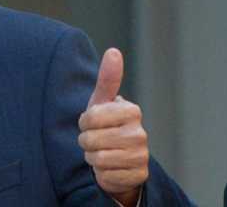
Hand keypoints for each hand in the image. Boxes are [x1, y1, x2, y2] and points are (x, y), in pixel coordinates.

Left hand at [78, 48, 148, 205]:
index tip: (90, 123)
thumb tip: (113, 51)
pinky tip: (109, 168)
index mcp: (132, 111)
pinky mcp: (139, 176)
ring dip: (92, 158)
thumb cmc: (105, 126)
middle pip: (92, 140)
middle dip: (86, 142)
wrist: (118, 159)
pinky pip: (107, 176)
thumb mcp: (102, 103)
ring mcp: (141, 155)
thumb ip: (107, 79)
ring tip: (100, 153)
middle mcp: (140, 133)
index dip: (84, 122)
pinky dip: (102, 174)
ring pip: (98, 159)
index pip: (91, 117)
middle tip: (94, 141)